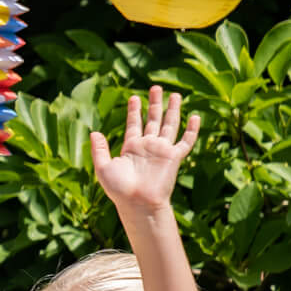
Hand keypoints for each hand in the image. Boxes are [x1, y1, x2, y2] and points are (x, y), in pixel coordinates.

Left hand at [91, 86, 199, 214]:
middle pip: (153, 119)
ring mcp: (162, 150)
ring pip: (169, 125)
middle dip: (154, 103)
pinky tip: (195, 117)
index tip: (134, 97)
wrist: (137, 202)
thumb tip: (94, 132)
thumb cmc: (119, 189)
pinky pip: (186, 141)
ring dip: (172, 110)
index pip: (134, 124)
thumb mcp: (103, 167)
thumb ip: (99, 149)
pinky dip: (192, 130)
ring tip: (174, 94)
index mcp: (131, 147)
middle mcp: (148, 146)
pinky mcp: (174, 157)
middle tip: (156, 87)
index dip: (134, 110)